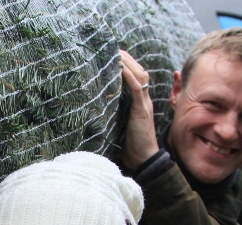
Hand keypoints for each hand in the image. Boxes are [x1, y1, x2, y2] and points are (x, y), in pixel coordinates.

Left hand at [119, 50, 159, 169]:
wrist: (144, 161)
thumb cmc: (131, 147)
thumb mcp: (120, 127)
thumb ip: (114, 115)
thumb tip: (97, 109)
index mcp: (140, 104)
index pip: (137, 78)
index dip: (128, 65)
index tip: (115, 55)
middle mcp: (144, 101)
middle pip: (139, 72)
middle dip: (127, 59)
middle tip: (113, 48)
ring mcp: (144, 105)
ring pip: (140, 76)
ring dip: (128, 63)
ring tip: (116, 53)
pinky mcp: (142, 111)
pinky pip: (138, 89)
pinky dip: (129, 76)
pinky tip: (120, 67)